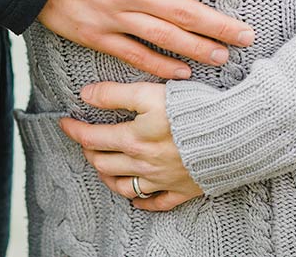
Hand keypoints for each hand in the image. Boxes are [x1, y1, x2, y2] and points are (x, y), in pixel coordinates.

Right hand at [39, 0, 255, 79]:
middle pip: (184, 14)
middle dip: (220, 27)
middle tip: (249, 36)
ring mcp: (111, 17)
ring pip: (164, 39)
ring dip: (197, 50)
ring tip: (224, 57)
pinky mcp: (94, 34)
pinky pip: (133, 56)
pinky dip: (159, 67)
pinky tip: (181, 73)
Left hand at [60, 82, 201, 211]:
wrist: (232, 135)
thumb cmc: (192, 110)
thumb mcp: (149, 93)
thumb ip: (114, 94)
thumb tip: (85, 94)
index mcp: (132, 139)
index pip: (92, 138)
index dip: (74, 130)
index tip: (64, 123)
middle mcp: (143, 163)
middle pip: (104, 164)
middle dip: (90, 152)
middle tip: (86, 142)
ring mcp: (162, 179)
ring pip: (125, 187)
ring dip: (109, 178)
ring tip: (103, 168)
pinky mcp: (182, 189)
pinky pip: (157, 202)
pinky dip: (142, 202)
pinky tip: (136, 199)